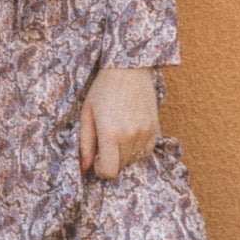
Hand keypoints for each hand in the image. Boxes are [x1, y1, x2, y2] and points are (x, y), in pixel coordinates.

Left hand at [78, 65, 159, 179]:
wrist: (129, 68)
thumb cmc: (102, 89)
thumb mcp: (87, 114)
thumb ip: (85, 144)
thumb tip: (84, 169)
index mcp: (110, 133)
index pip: (109, 171)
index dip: (100, 170)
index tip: (96, 158)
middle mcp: (130, 135)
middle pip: (120, 167)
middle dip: (110, 161)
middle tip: (104, 143)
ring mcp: (145, 132)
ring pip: (133, 160)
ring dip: (123, 156)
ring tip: (116, 136)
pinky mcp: (154, 128)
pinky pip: (146, 152)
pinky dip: (136, 150)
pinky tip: (129, 135)